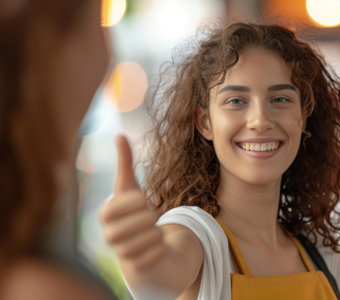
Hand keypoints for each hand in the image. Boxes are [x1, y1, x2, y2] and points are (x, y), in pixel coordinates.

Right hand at [100, 135, 166, 271]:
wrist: (140, 245)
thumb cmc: (134, 212)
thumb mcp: (131, 187)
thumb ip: (125, 163)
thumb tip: (120, 134)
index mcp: (106, 214)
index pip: (114, 208)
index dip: (133, 202)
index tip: (145, 199)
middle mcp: (109, 235)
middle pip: (133, 225)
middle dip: (149, 218)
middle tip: (152, 216)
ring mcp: (121, 254)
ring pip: (145, 241)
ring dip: (156, 233)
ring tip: (155, 231)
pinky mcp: (136, 268)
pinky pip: (153, 257)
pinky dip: (161, 249)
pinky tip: (159, 246)